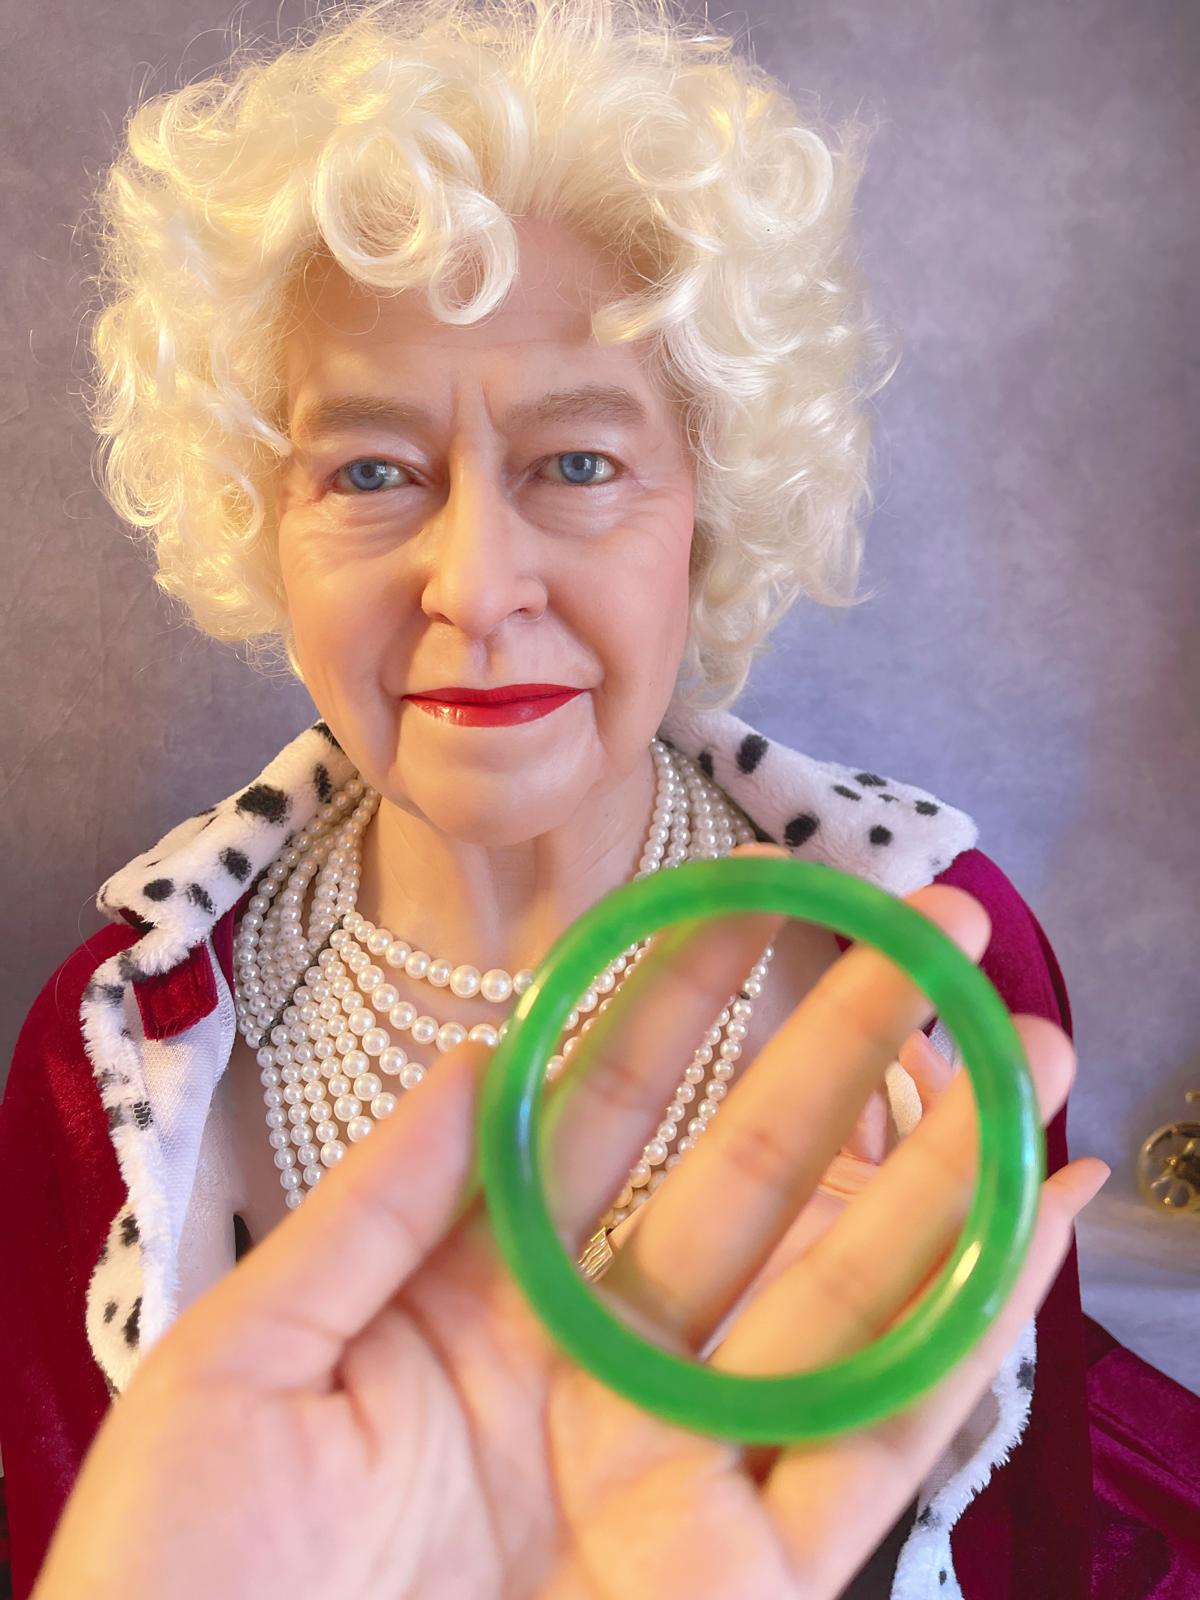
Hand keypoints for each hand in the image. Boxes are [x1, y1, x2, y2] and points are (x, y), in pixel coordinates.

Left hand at [33, 847, 1106, 1599]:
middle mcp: (599, 1364)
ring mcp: (679, 1467)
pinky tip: (1031, 1236)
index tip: (753, 900)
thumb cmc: (179, 1584)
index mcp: (480, 1297)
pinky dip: (968, 1345)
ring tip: (1024, 1052)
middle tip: (933, 933)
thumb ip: (369, 1210)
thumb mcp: (245, 1366)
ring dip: (942, 1171)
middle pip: (752, 1177)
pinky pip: (875, 1450)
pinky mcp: (739, 1582)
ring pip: (841, 1291)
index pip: (606, 1113)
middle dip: (847, 1053)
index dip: (684, 1001)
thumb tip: (480, 1050)